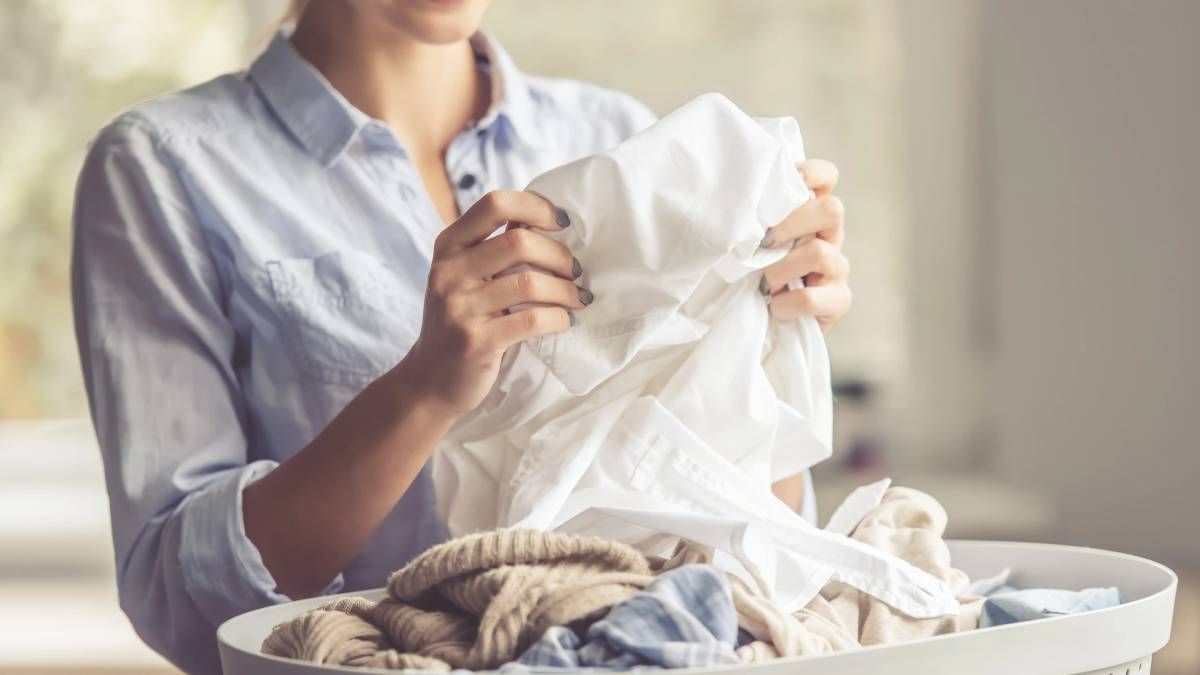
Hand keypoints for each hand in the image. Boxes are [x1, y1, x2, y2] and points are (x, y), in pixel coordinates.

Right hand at [396, 190, 589, 417]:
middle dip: (559, 255)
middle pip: (519, 241)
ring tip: (578, 299)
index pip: (494, 204)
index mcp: (449, 246)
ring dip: (565, 290)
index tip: (562, 222)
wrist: (429, 382)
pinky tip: (564, 321)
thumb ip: (494, 248)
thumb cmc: (461, 322)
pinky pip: (532, 320)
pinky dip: (558, 318)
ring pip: (530, 282)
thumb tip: (545, 217)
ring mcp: (459, 307)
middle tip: (575, 272)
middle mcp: (449, 272)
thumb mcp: (465, 277)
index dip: (536, 206)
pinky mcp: (476, 342)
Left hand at [759, 159, 851, 332]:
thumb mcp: (747, 241)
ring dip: (780, 269)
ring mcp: (837, 268)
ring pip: (819, 253)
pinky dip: (785, 303)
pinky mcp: (839, 300)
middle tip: (764, 242)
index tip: (784, 187)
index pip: (826, 177)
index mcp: (809, 214)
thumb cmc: (749, 276)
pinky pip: (812, 297)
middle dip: (792, 223)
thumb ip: (752, 219)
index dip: (811, 174)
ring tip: (764, 285)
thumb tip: (730, 199)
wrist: (759, 325)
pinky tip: (774, 306)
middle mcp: (830, 236)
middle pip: (832, 209)